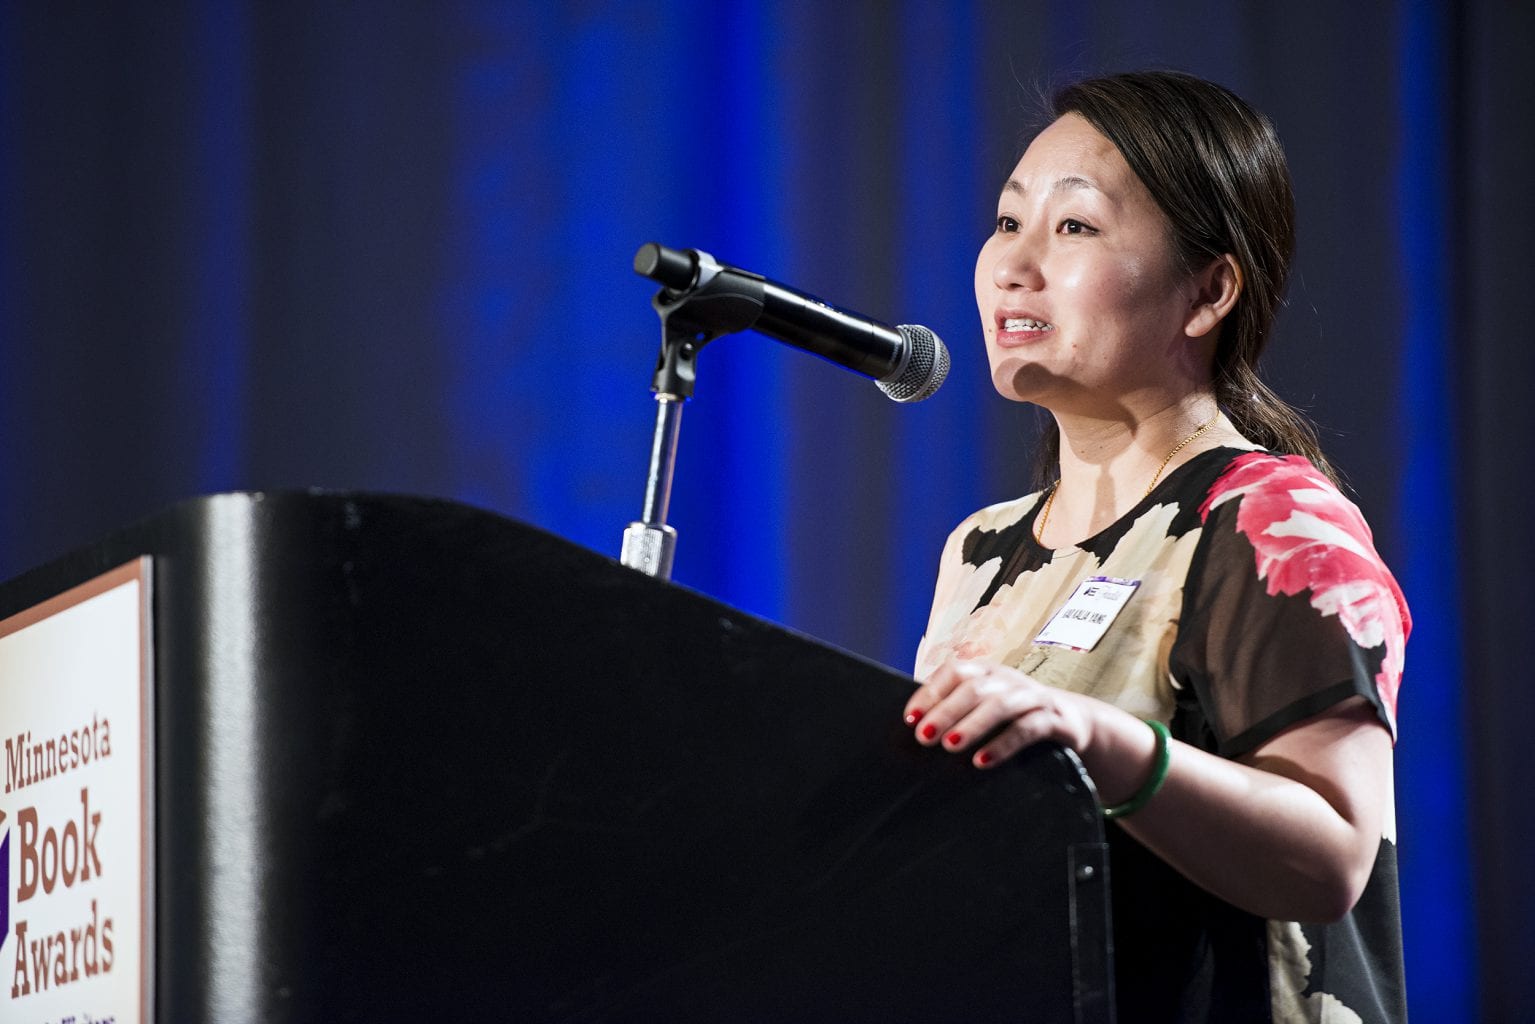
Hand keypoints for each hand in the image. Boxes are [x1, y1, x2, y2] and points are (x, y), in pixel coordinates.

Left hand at [903, 658, 1095, 767]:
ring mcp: (1032, 697)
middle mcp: (1008, 680)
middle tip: (924, 736)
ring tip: (949, 746)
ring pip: (1000, 705)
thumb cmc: (1016, 717)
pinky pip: (1027, 728)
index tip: (910, 719)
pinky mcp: (1054, 719)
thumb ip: (958, 712)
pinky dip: (1003, 744)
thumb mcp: (988, 707)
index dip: (930, 692)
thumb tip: (917, 730)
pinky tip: (983, 760)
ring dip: (972, 725)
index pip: (954, 672)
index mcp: (987, 672)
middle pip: (974, 687)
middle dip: (946, 711)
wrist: (1073, 721)